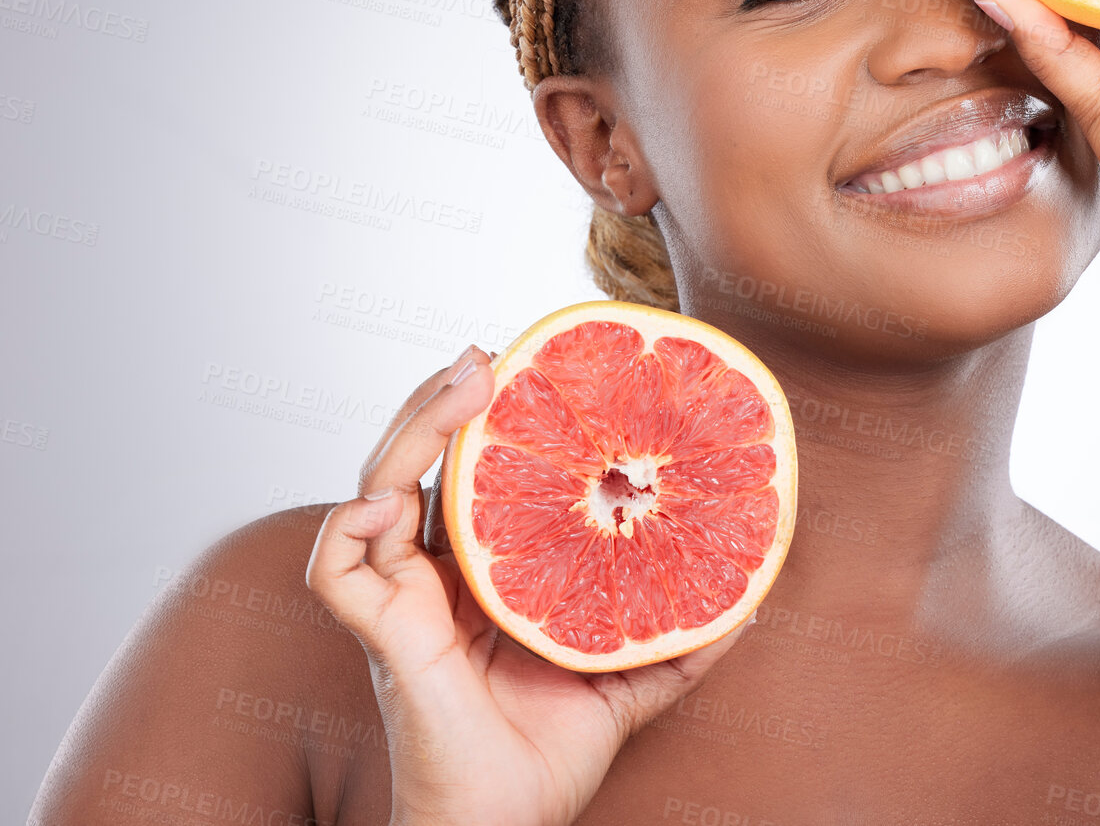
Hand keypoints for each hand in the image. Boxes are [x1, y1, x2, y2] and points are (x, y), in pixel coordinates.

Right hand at [306, 345, 752, 825]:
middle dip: (442, 401)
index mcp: (480, 574)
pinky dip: (346, 527)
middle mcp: (433, 575)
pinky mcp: (384, 637)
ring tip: (460, 383)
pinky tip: (389, 498)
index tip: (523, 366)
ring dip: (409, 430)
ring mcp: (402, 601)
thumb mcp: (629, 683)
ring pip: (374, 489)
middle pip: (418, 462)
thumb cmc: (548, 759)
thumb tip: (752, 597)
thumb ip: (680, 637)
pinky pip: (336, 571)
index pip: (470, 475)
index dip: (484, 420)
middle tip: (486, 352)